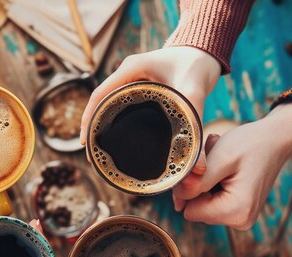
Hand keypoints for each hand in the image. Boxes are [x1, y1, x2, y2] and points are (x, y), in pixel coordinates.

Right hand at [80, 46, 220, 173]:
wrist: (206, 53)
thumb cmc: (198, 66)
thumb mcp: (195, 95)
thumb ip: (196, 129)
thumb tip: (199, 169)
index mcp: (131, 69)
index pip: (100, 95)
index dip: (88, 118)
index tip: (85, 143)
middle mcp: (127, 74)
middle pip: (99, 101)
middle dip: (92, 126)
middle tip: (90, 153)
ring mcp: (131, 80)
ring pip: (108, 104)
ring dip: (100, 124)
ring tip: (98, 150)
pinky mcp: (138, 87)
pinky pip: (119, 105)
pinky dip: (114, 121)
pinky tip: (115, 139)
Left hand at [172, 103, 291, 228]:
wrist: (276, 138)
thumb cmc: (251, 144)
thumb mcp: (220, 159)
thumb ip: (196, 183)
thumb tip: (177, 203)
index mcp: (237, 211)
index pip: (190, 211)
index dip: (190, 189)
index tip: (204, 166)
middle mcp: (241, 221)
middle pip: (197, 208)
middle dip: (200, 183)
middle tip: (215, 160)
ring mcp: (241, 217)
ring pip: (203, 203)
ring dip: (206, 180)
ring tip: (222, 161)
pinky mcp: (240, 210)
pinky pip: (213, 200)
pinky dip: (214, 182)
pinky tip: (225, 167)